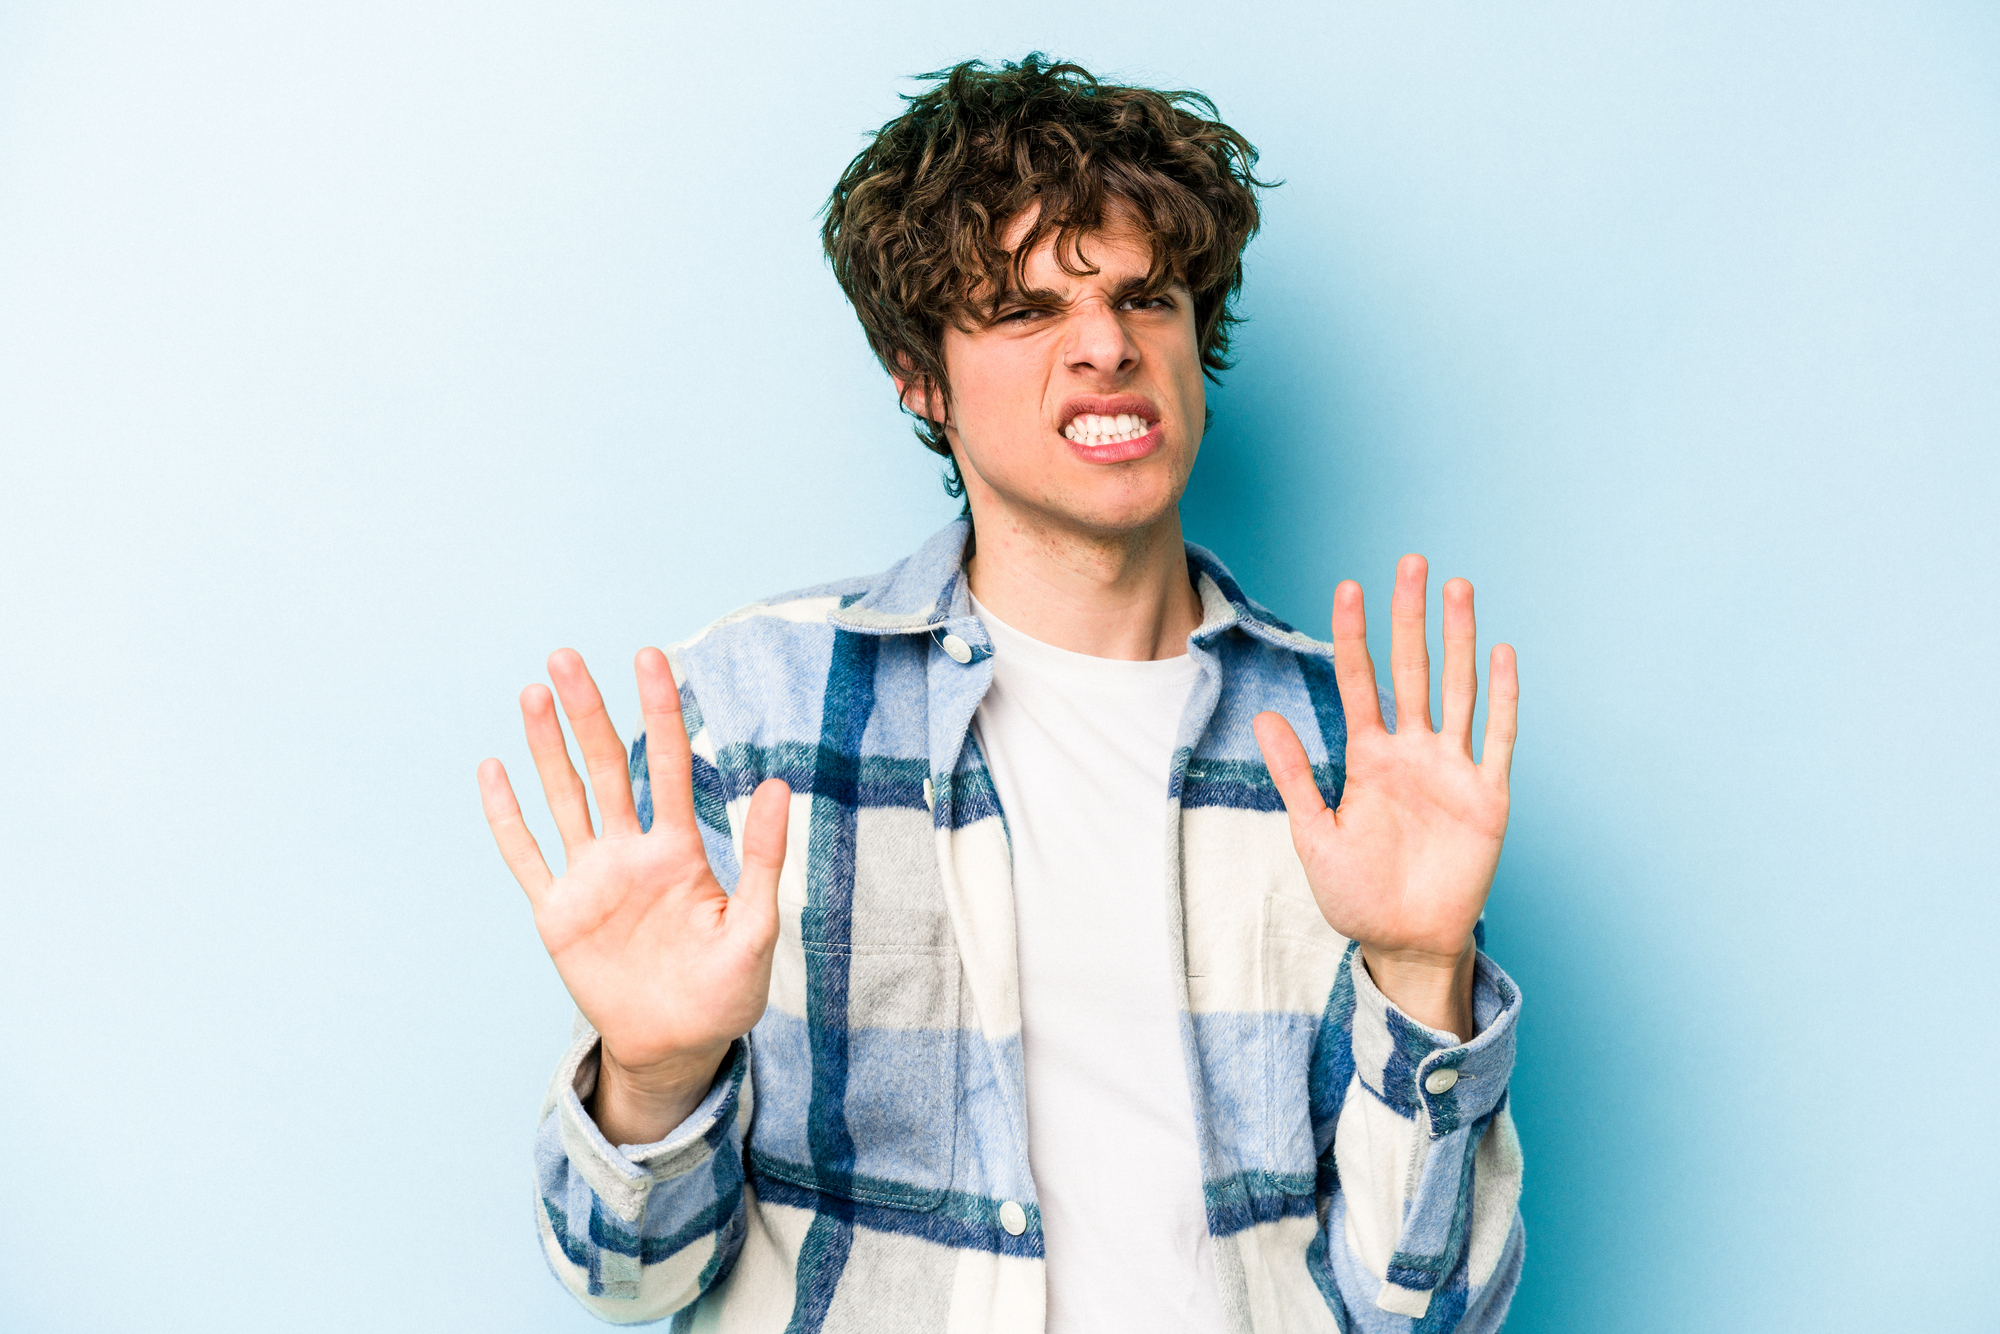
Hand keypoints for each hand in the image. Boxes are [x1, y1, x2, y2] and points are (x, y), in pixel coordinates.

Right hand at [477, 647, 790, 1141]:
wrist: (679, 1045)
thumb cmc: (726, 990)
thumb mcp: (755, 925)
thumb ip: (764, 858)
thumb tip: (778, 784)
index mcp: (678, 851)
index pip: (666, 765)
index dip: (658, 711)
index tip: (650, 657)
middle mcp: (629, 853)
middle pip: (604, 767)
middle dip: (587, 714)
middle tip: (565, 656)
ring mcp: (590, 880)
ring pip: (563, 800)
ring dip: (545, 749)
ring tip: (533, 694)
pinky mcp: (558, 914)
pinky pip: (527, 858)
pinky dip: (507, 817)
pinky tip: (492, 772)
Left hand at [1252, 556, 1516, 1040]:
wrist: (1404, 942)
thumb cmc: (1356, 894)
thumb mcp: (1314, 834)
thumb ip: (1295, 775)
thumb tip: (1264, 717)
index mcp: (1369, 757)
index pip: (1360, 682)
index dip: (1355, 635)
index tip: (1349, 588)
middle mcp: (1412, 752)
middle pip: (1412, 670)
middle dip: (1411, 617)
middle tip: (1411, 563)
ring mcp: (1452, 769)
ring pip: (1458, 690)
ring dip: (1459, 640)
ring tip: (1459, 587)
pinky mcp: (1487, 796)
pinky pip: (1498, 738)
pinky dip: (1503, 697)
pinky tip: (1501, 654)